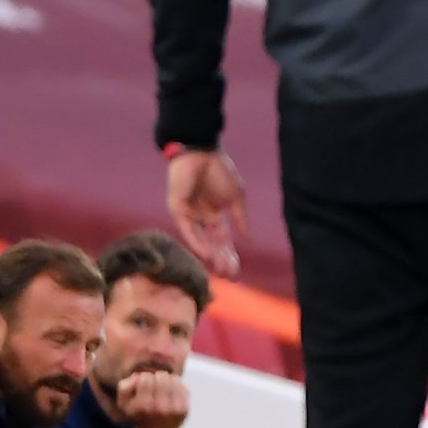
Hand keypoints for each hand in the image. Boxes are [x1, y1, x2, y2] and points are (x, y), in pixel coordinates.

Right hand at [117, 370, 190, 427]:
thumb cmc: (138, 414)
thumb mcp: (124, 402)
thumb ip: (125, 387)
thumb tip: (139, 376)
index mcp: (142, 405)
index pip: (146, 378)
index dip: (144, 378)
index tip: (143, 385)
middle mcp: (158, 408)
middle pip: (161, 376)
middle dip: (157, 378)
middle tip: (154, 386)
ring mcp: (173, 409)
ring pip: (173, 378)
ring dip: (167, 380)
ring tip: (163, 388)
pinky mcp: (184, 409)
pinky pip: (183, 387)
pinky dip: (177, 386)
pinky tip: (171, 393)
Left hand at [167, 149, 247, 277]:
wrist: (201, 152)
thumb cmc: (220, 171)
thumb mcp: (236, 198)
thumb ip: (241, 219)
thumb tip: (249, 240)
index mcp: (215, 215)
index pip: (223, 240)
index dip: (230, 255)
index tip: (237, 270)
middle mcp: (201, 218)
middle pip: (212, 244)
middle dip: (222, 260)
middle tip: (230, 276)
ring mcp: (189, 215)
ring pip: (200, 240)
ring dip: (210, 255)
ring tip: (220, 269)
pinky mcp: (178, 209)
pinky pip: (187, 229)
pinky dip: (197, 241)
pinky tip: (207, 254)